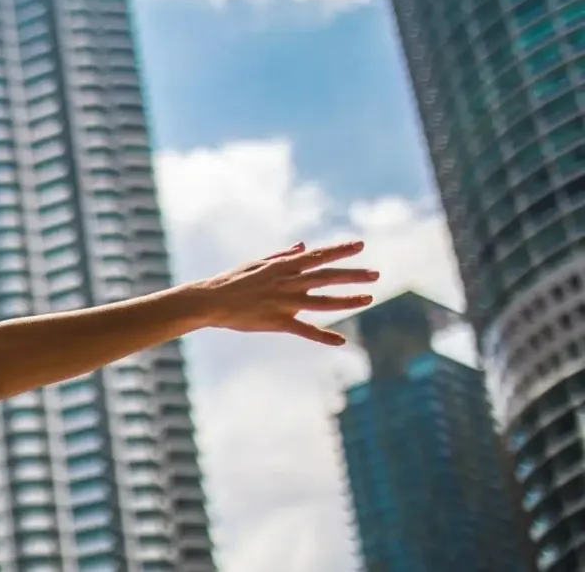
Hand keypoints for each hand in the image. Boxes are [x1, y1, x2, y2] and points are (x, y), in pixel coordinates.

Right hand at [191, 241, 380, 345]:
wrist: (210, 300)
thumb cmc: (232, 280)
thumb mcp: (257, 263)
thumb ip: (283, 255)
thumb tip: (304, 246)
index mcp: (283, 266)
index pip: (318, 256)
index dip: (340, 250)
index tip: (360, 245)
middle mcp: (288, 282)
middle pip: (327, 277)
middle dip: (353, 275)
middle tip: (375, 274)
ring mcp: (284, 302)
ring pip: (323, 302)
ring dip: (348, 300)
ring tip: (368, 298)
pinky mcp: (278, 321)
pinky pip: (306, 330)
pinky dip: (324, 336)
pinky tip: (342, 341)